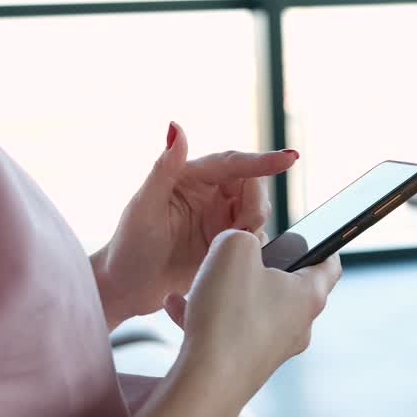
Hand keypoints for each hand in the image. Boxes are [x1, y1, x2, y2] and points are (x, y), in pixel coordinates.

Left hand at [92, 122, 297, 327]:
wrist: (126, 290)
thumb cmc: (128, 246)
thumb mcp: (144, 206)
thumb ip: (163, 167)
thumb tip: (175, 127)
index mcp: (191, 177)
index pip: (234, 163)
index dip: (263, 160)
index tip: (290, 159)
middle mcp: (208, 195)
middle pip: (253, 187)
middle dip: (255, 205)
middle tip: (241, 228)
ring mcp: (218, 220)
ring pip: (256, 213)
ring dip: (252, 228)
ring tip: (228, 245)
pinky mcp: (224, 245)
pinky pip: (252, 240)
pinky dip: (250, 247)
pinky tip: (232, 259)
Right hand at [164, 230, 341, 406]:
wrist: (207, 383)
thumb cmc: (228, 314)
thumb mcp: (234, 249)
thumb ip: (241, 236)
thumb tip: (239, 246)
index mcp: (308, 296)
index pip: (328, 264)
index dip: (322, 243)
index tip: (308, 234)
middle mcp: (297, 325)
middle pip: (285, 286)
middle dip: (257, 268)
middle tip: (234, 256)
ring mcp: (272, 349)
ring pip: (250, 307)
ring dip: (222, 291)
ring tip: (195, 282)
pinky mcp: (246, 365)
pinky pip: (227, 330)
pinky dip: (204, 315)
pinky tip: (174, 305)